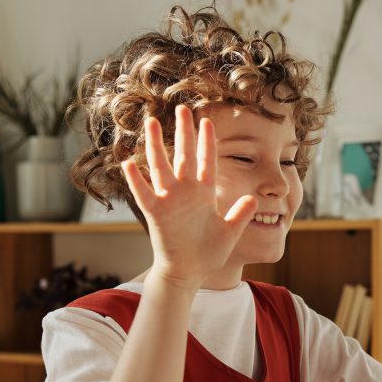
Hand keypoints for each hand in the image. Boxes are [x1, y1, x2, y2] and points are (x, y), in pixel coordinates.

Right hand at [121, 104, 258, 290]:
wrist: (189, 272)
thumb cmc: (208, 253)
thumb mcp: (230, 232)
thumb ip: (240, 214)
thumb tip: (253, 199)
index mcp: (204, 194)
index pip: (207, 161)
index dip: (207, 142)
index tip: (207, 121)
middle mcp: (185, 192)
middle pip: (184, 156)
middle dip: (184, 133)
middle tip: (182, 109)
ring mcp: (169, 201)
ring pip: (161, 167)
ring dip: (156, 146)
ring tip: (152, 122)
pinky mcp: (156, 214)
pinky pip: (144, 194)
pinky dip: (137, 181)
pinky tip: (128, 163)